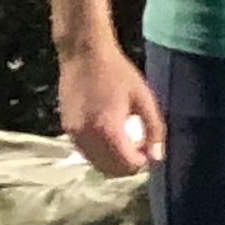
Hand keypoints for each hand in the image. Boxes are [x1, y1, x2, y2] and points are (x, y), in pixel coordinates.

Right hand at [59, 43, 163, 175]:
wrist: (84, 55)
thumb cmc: (118, 73)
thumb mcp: (144, 99)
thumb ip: (154, 129)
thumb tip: (157, 157)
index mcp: (107, 129)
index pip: (126, 164)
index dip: (142, 161)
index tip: (149, 148)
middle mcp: (86, 136)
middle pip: (109, 169)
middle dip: (128, 164)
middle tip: (140, 147)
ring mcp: (73, 133)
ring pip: (96, 163)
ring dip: (113, 160)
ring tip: (127, 141)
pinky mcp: (66, 128)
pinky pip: (85, 151)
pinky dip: (100, 152)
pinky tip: (111, 135)